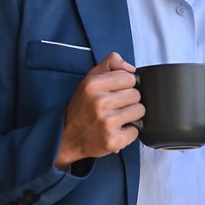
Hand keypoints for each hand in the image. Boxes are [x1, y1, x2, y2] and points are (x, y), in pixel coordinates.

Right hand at [54, 52, 142, 168]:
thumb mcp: (88, 80)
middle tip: (114, 107)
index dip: (124, 85)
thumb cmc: (81, 109)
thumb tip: (131, 68)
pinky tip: (114, 131)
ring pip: (139, 110)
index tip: (115, 92)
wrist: (65, 139)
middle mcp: (99, 102)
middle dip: (128, 101)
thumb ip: (110, 64)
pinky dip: (128, 133)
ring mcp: (107, 122)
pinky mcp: (113, 140)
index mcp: (93, 85)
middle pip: (136, 94)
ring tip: (115, 118)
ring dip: (130, 116)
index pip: (130, 77)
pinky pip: (136, 131)